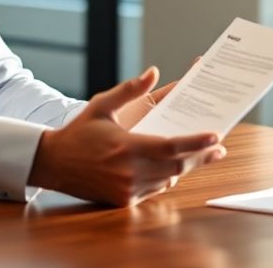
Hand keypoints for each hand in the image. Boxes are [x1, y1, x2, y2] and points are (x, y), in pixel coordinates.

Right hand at [30, 67, 225, 205]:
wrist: (53, 163)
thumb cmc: (79, 131)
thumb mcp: (102, 105)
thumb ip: (130, 89)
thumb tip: (153, 71)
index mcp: (127, 146)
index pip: (171, 146)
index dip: (197, 143)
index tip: (216, 137)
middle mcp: (129, 171)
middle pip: (177, 166)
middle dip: (201, 157)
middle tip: (219, 148)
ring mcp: (127, 189)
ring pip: (168, 180)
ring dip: (185, 167)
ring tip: (201, 155)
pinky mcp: (123, 200)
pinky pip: (154, 190)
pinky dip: (166, 178)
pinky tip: (172, 167)